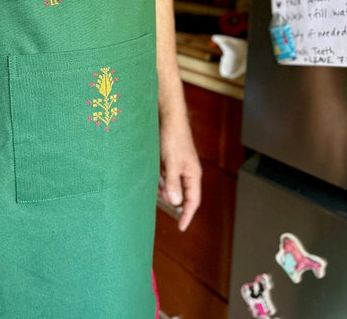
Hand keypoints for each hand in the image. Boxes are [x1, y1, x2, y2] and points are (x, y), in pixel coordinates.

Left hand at [159, 117, 201, 231]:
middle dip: (172, 200)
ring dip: (164, 189)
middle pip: (183, 194)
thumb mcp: (172, 164)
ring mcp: (180, 165)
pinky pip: (167, 176)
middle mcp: (188, 171)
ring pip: (173, 185)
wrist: (169, 118)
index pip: (193, 200)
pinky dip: (161, 179)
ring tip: (154, 188)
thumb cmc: (173, 139)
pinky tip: (153, 177)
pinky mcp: (171, 160)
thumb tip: (176, 203)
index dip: (188, 215)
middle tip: (159, 202)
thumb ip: (173, 184)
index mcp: (193, 174)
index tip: (181, 227)